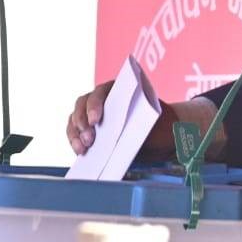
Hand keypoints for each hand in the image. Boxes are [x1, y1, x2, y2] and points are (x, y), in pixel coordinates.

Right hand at [65, 82, 222, 160]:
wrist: (166, 137)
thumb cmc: (163, 126)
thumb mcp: (156, 126)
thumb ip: (141, 130)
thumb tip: (125, 139)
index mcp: (121, 90)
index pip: (101, 91)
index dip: (95, 105)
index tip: (96, 120)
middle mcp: (104, 99)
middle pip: (83, 104)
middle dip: (82, 122)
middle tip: (89, 140)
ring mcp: (96, 114)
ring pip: (76, 119)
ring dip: (75, 133)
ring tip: (83, 149)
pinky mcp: (93, 131)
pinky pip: (76, 133)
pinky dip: (75, 141)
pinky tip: (80, 152)